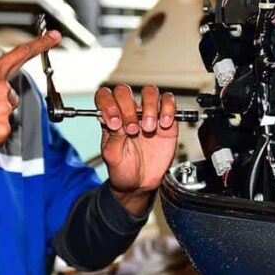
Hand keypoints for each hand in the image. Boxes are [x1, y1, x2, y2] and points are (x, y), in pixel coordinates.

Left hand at [96, 84, 178, 214]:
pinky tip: (163, 125)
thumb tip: (114, 119)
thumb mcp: (112, 157)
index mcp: (112, 117)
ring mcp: (148, 114)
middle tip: (131, 130)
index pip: (105, 96)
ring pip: (149, 92)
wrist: (141, 183)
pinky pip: (169, 102)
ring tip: (148, 129)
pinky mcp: (167, 120)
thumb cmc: (123, 169)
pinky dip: (168, 109)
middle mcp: (129, 112)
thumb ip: (113, 137)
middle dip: (127, 109)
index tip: (114, 123)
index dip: (108, 104)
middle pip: (125, 91)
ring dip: (148, 108)